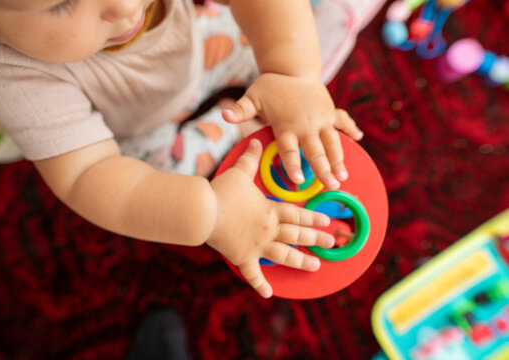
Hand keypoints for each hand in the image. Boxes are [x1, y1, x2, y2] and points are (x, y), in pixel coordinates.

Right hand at [208, 139, 334, 297]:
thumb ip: (250, 159)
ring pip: (284, 256)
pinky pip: (254, 274)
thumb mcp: (239, 172)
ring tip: (315, 266)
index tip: (327, 221)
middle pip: (297, 235)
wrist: (204, 211)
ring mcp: (257, 246)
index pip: (297, 214)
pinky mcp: (242, 257)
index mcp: (270, 210)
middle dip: (316, 239)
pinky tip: (269, 293)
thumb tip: (255, 142)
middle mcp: (269, 230)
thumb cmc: (222, 191)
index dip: (313, 218)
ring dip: (301, 261)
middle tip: (331, 243)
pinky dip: (261, 284)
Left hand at [222, 73, 363, 189]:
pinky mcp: (329, 112)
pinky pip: (342, 121)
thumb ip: (240, 109)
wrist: (291, 67)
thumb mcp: (252, 97)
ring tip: (344, 175)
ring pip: (333, 142)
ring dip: (339, 159)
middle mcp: (306, 125)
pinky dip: (351, 128)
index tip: (298, 180)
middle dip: (324, 169)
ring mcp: (320, 119)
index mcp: (286, 125)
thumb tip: (223, 114)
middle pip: (315, 151)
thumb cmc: (270, 86)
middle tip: (332, 185)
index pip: (288, 150)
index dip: (292, 165)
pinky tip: (359, 138)